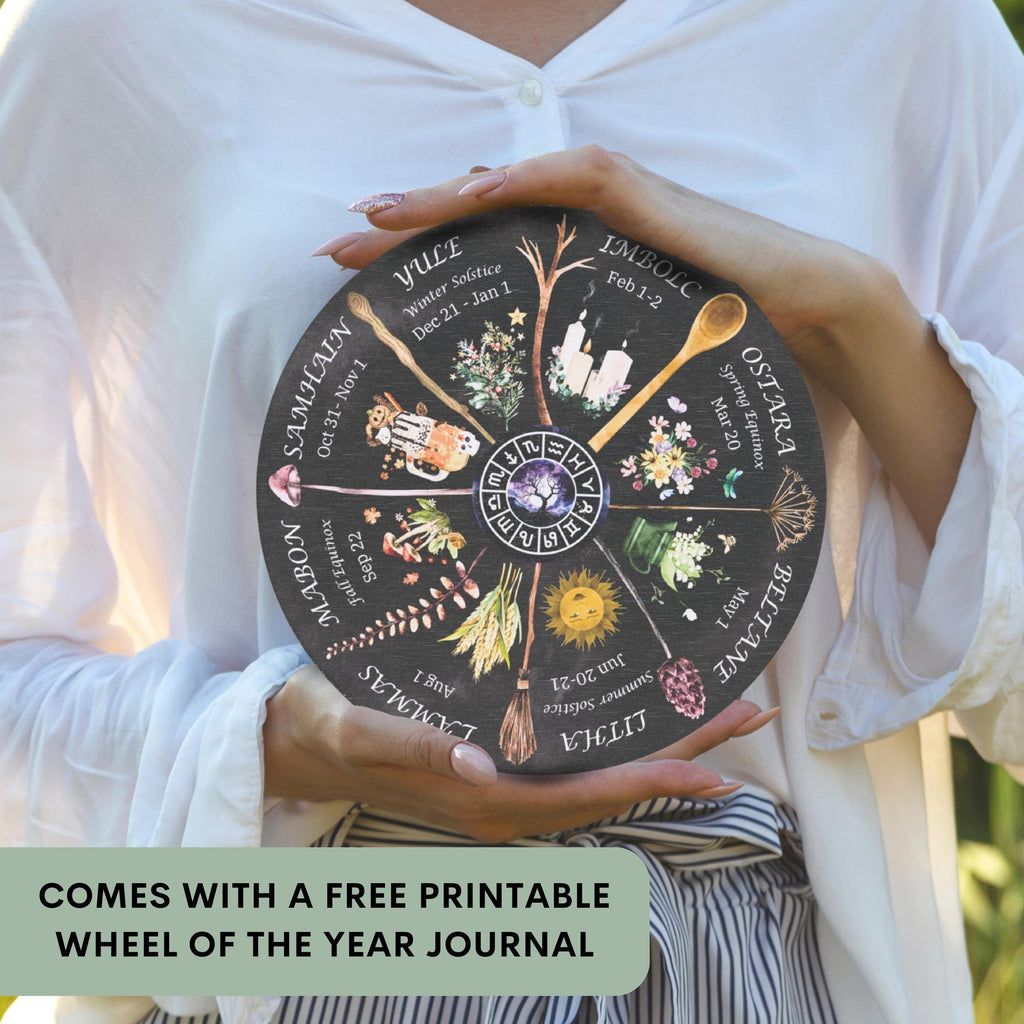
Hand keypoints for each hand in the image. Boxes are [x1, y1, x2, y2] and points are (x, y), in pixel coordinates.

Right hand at [263, 664, 778, 843]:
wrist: (292, 742)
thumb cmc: (321, 726)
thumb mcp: (354, 727)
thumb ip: (411, 746)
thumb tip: (480, 762)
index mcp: (479, 798)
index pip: (585, 793)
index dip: (654, 782)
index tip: (717, 770)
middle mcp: (501, 804)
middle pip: (610, 786)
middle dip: (680, 757)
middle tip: (745, 712)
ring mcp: (499, 793)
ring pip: (597, 778)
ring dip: (657, 751)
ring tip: (712, 715)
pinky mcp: (491, 775)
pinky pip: (571, 769)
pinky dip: (617, 751)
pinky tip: (635, 728)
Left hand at [319, 147, 974, 542]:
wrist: (811, 318)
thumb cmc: (721, 360)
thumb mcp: (625, 390)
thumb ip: (580, 405)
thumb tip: (534, 476)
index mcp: (571, 277)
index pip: (479, 261)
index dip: (418, 268)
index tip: (357, 289)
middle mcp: (581, 239)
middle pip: (476, 222)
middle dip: (404, 233)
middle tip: (336, 249)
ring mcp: (613, 215)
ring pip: (511, 192)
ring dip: (441, 200)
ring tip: (374, 217)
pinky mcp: (650, 204)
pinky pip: (579, 183)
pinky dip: (526, 185)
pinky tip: (472, 192)